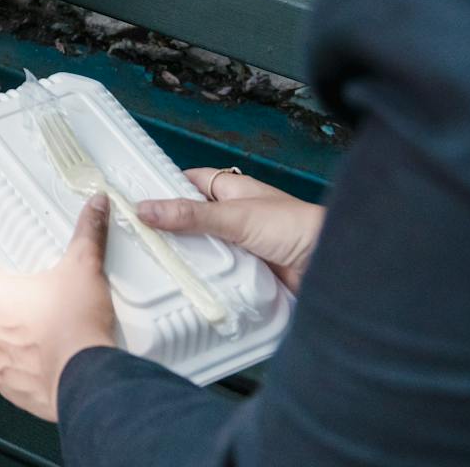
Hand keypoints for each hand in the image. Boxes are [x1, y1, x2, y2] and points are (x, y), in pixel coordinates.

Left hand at [0, 194, 117, 422]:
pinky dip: (24, 363)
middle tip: (38, 298)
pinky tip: (48, 357)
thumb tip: (96, 206)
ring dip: (16, 334)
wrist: (87, 381)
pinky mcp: (7, 385)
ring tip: (47, 330)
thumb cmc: (76, 327)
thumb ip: (88, 234)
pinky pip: (9, 369)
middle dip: (10, 302)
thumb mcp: (84, 268)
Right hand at [137, 169, 323, 292]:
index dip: (164, 188)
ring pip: (204, 249)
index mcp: (232, 190)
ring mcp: (242, 245)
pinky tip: (186, 287)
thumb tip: (146, 209)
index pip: (189, 182)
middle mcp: (235, 216)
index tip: (136, 199)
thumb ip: (191, 216)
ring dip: (188, 257)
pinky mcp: (248, 272)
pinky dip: (206, 279)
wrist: (334, 264)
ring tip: (153, 267)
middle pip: (193, 220)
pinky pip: (219, 274)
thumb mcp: (235, 217)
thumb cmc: (294, 226)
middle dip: (170, 229)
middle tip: (137, 240)